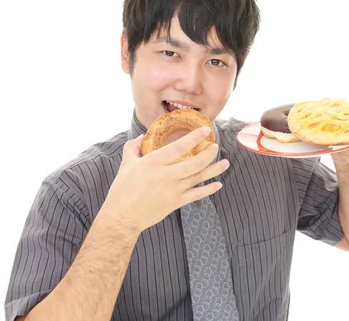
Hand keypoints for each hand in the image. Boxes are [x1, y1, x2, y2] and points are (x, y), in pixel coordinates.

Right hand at [101, 127, 228, 233]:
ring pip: (199, 177)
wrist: (122, 217)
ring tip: (225, 162)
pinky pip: (196, 195)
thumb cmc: (122, 190)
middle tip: (216, 147)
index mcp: (154, 162)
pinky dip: (209, 190)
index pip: (179, 147)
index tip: (206, 131)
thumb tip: (142, 137)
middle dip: (208, 154)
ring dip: (214, 170)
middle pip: (194, 162)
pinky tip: (218, 184)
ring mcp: (173, 189)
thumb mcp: (126, 165)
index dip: (194, 138)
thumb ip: (133, 148)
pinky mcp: (176, 202)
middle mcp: (166, 175)